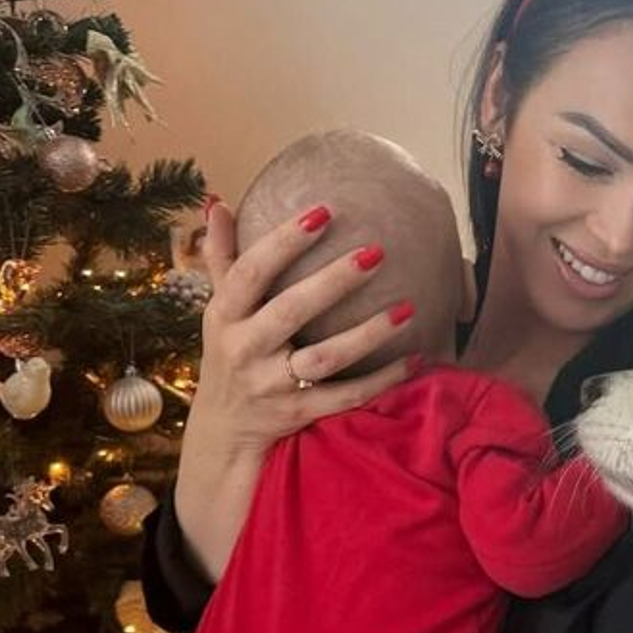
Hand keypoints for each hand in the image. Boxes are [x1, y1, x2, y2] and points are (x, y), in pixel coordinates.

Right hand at [189, 200, 416, 454]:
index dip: (284, 242)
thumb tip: (216, 202)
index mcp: (225, 315)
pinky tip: (416, 358)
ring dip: (367, 334)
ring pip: (324, 359)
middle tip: (377, 252)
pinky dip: (382, 380)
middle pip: (291, 311)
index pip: (251, 272)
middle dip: (334, 282)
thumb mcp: (219, 307)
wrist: (224, 430)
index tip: (324, 212)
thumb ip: (222, 257)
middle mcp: (245, 349)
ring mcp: (273, 385)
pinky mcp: (300, 413)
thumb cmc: (230, 351)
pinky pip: (345, 396)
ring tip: (407, 308)